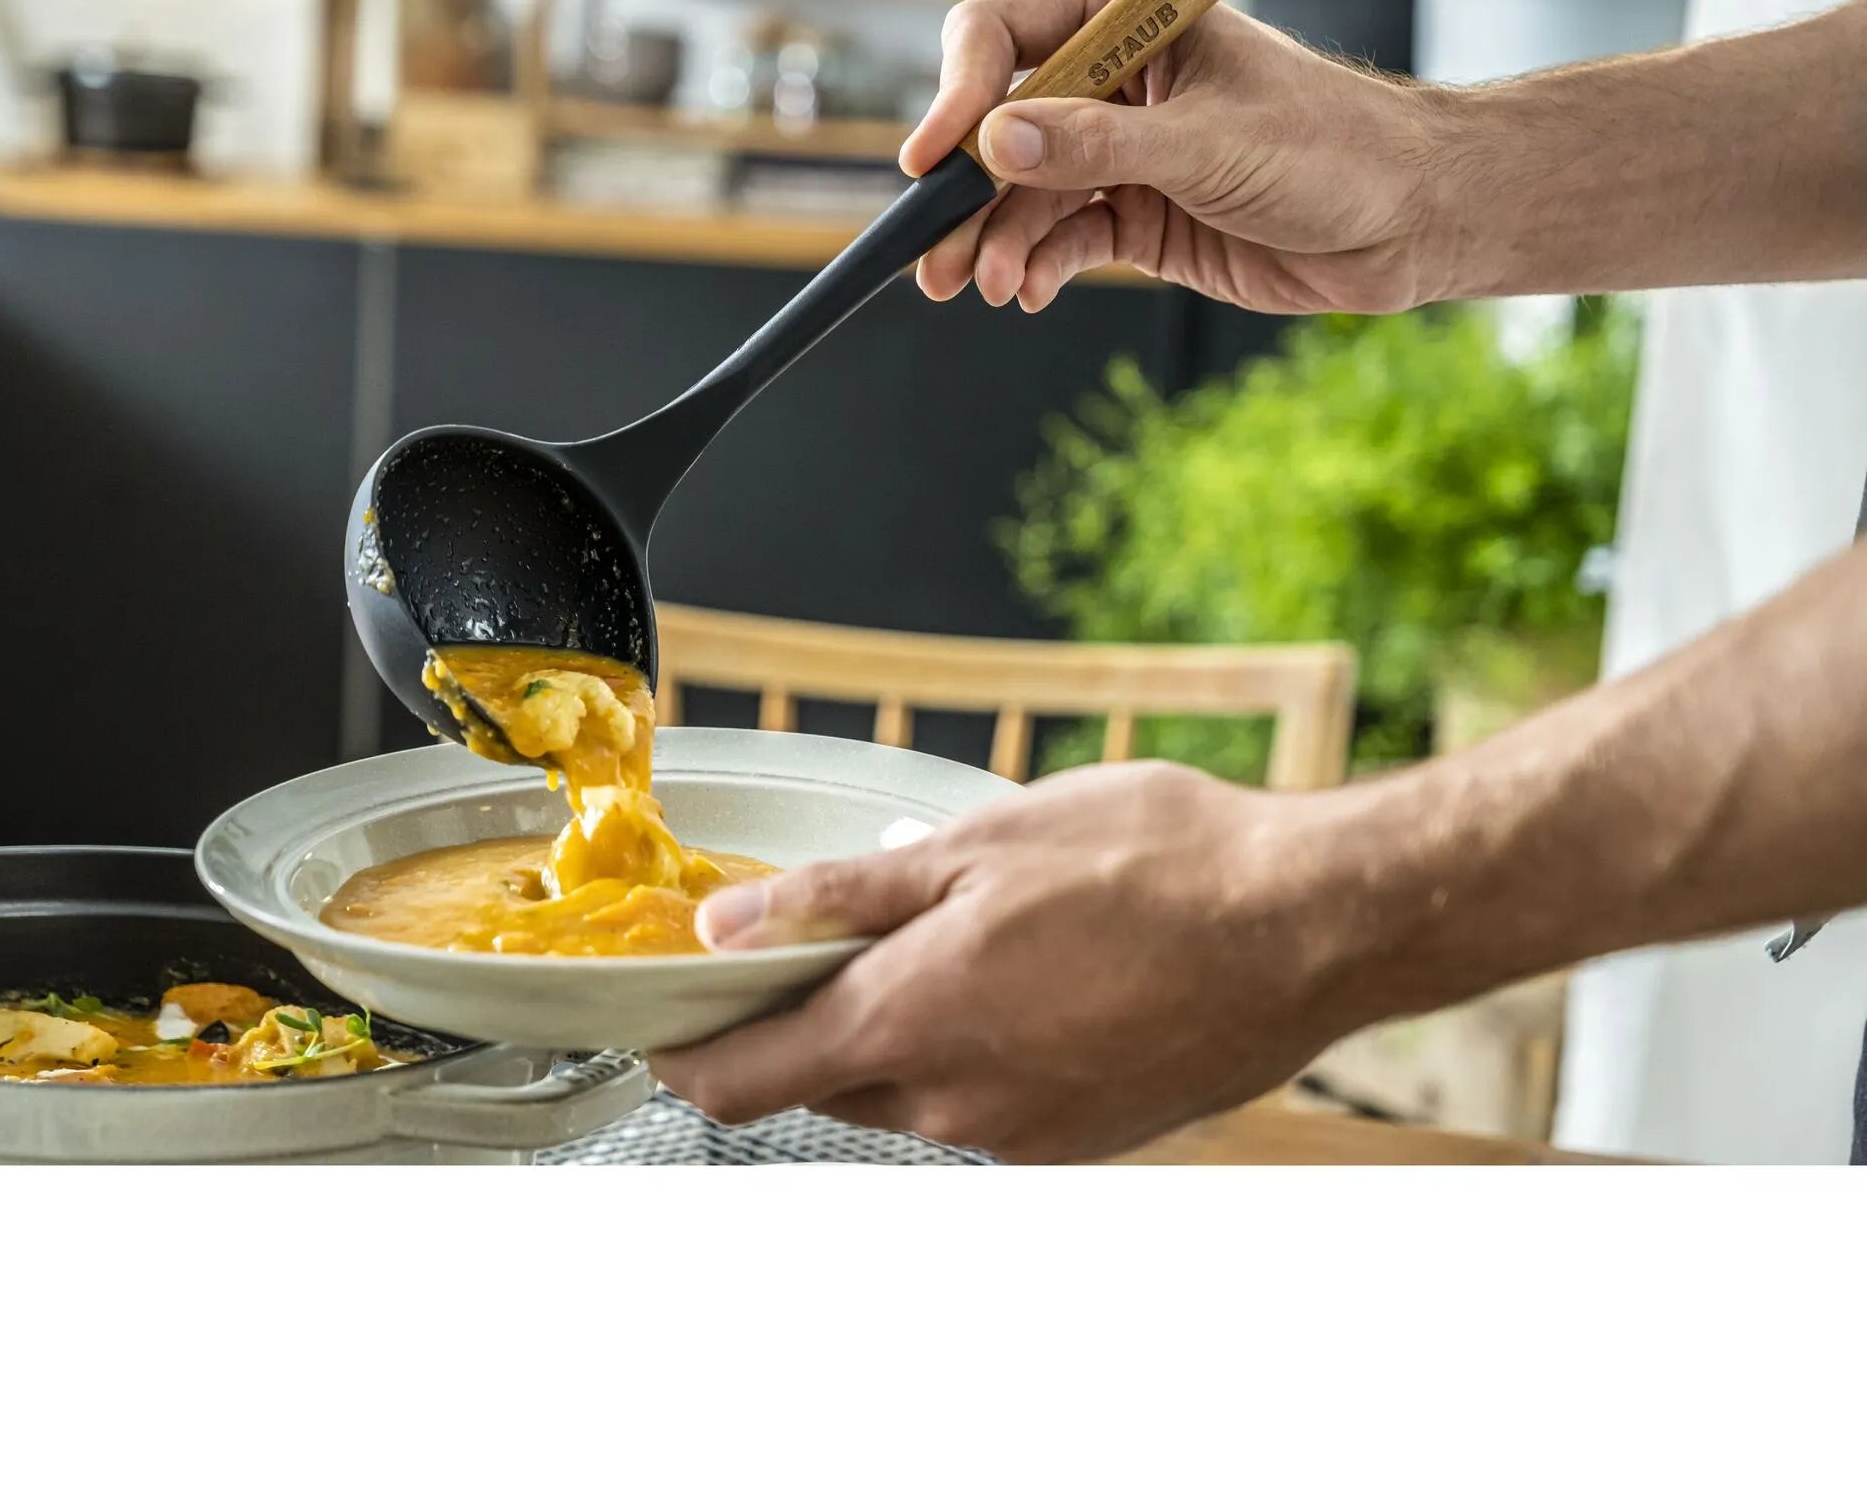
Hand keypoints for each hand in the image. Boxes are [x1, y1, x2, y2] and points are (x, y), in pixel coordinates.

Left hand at [649, 762, 1392, 1163]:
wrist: (1310, 925)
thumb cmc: (1154, 863)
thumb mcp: (978, 844)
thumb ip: (840, 896)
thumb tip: (726, 930)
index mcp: (911, 1023)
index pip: (745, 1081)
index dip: (689, 1055)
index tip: (670, 1021)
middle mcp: (957, 1103)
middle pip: (827, 1080)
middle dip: (808, 1019)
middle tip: (829, 934)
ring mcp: (1025, 1130)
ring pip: (912, 1091)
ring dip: (902, 1027)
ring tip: (959, 933)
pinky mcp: (1084, 1137)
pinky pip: (988, 1102)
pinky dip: (975, 1048)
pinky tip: (1029, 974)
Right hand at [901, 0, 1451, 316]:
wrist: (1408, 221)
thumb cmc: (1331, 149)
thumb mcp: (1207, 143)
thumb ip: (1098, 144)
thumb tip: (994, 140)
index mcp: (1129, 20)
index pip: (1006, 36)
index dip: (959, 93)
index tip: (936, 159)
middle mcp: (1113, 81)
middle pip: (1000, 126)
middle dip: (967, 192)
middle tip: (933, 255)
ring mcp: (1122, 152)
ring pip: (1025, 194)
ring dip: (998, 242)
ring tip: (989, 287)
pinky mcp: (1138, 217)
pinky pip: (1063, 238)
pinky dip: (1038, 265)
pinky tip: (1028, 291)